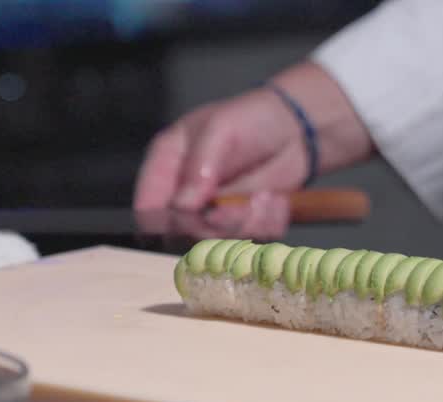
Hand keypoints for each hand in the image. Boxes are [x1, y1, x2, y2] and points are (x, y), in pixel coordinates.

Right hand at [133, 61, 372, 238]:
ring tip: (264, 196)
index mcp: (168, 167)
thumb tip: (183, 205)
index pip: (148, 207)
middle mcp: (187, 195)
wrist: (295, 127)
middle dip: (216, 225)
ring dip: (247, 224)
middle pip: (184, 232)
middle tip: (240, 208)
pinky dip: (268, 223)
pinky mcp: (245, 224)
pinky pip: (253, 239)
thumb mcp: (220, 129)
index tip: (195, 216)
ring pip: (221, 242)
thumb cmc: (250, 118)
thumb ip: (199, 165)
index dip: (165, 220)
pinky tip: (275, 199)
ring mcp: (215, 213)